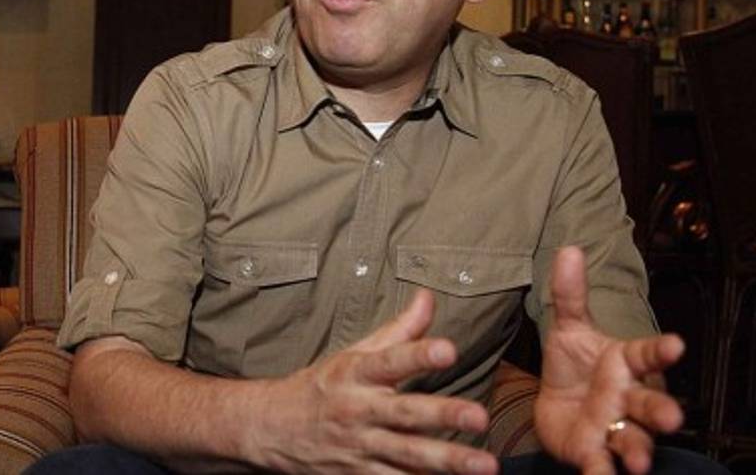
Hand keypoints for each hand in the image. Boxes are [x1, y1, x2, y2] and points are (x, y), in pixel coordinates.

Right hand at [251, 289, 498, 474]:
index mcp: (357, 374)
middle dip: (443, 415)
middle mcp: (359, 411)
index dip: (418, 355)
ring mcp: (360, 447)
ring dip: (446, 462)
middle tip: (479, 416)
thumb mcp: (354, 354)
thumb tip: (429, 297)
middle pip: (405, 413)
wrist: (270, 429)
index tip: (448, 349)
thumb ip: (398, 331)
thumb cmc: (321, 387)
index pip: (390, 361)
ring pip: (406, 456)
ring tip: (484, 465)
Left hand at [534, 247, 685, 474]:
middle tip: (671, 417)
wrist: (558, 407)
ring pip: (633, 439)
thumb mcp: (568, 328)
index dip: (662, 351)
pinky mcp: (594, 452)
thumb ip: (569, 294)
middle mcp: (628, 398)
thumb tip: (568, 250)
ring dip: (637, 450)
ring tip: (637, 462)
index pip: (648, 353)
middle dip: (661, 410)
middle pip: (650, 403)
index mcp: (625, 363)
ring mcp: (614, 427)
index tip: (677, 345)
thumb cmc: (574, 366)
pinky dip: (602, 474)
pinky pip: (600, 466)